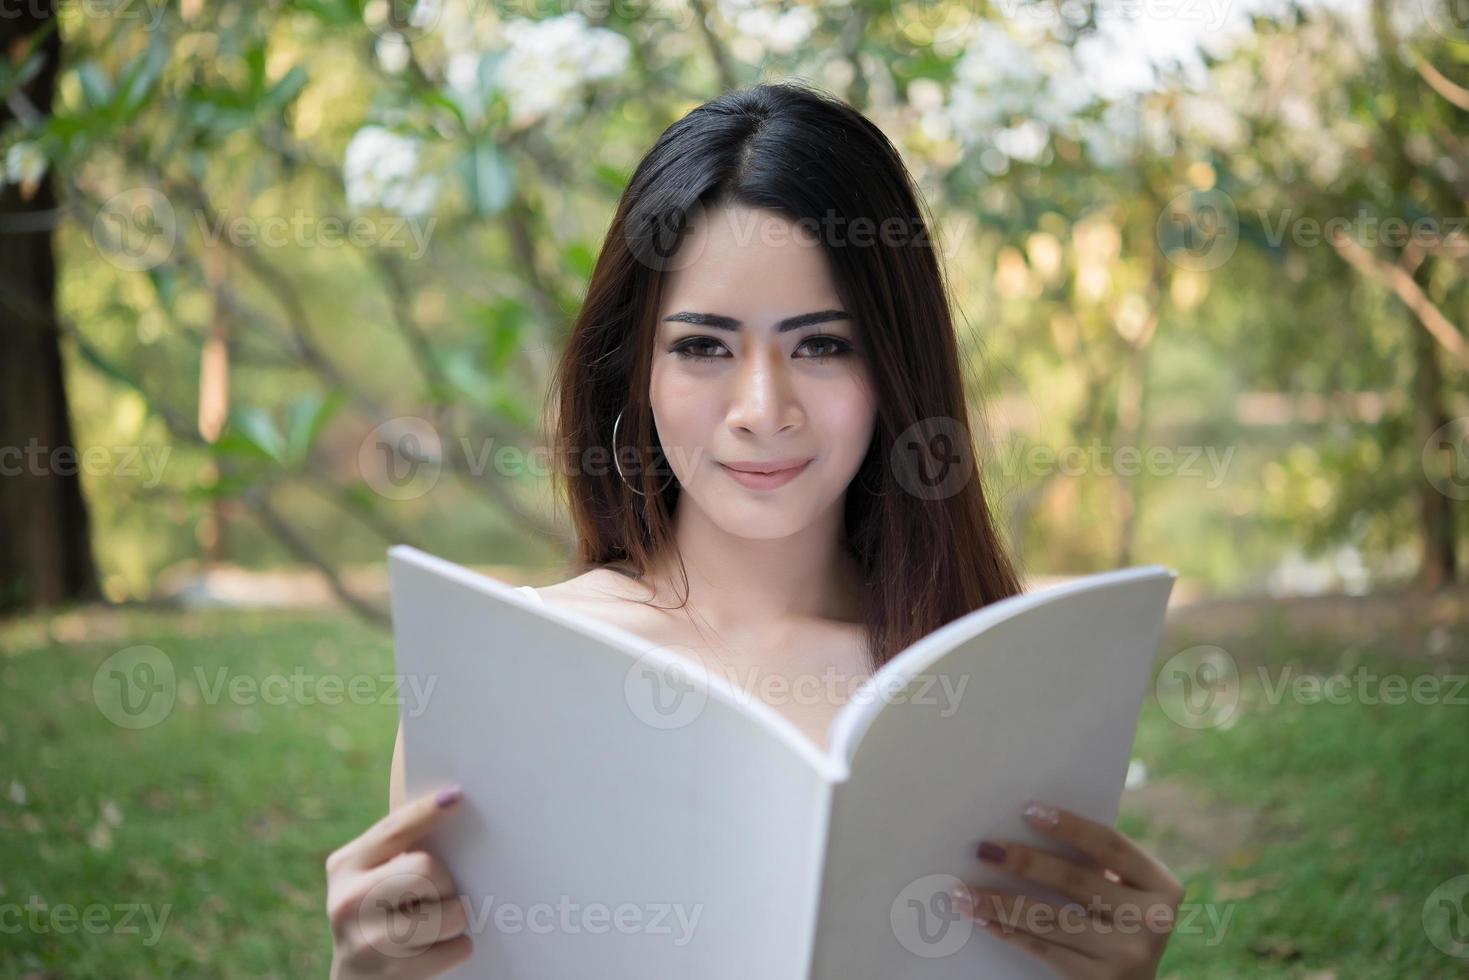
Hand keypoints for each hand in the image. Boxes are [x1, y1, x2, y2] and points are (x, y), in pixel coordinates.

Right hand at [325, 785, 472, 978]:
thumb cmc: (380, 919)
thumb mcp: (373, 880)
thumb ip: (401, 849)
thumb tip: (453, 803)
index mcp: (345, 866)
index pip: (394, 829)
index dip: (428, 811)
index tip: (457, 795)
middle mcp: (347, 900)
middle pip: (427, 869)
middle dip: (447, 883)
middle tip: (440, 895)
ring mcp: (365, 941)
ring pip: (449, 911)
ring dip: (455, 919)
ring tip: (435, 926)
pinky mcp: (391, 973)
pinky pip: (457, 947)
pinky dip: (457, 948)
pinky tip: (433, 952)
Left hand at [950, 801, 1182, 978]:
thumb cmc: (1120, 923)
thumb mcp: (1125, 894)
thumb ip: (1095, 866)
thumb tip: (1024, 827)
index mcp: (1162, 886)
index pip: (1110, 845)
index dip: (1070, 826)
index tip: (1028, 810)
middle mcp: (1152, 921)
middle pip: (1075, 881)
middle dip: (1024, 862)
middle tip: (984, 848)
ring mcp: (1127, 955)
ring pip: (1050, 918)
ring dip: (1000, 901)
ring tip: (963, 888)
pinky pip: (1042, 949)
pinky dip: (1007, 930)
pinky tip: (980, 915)